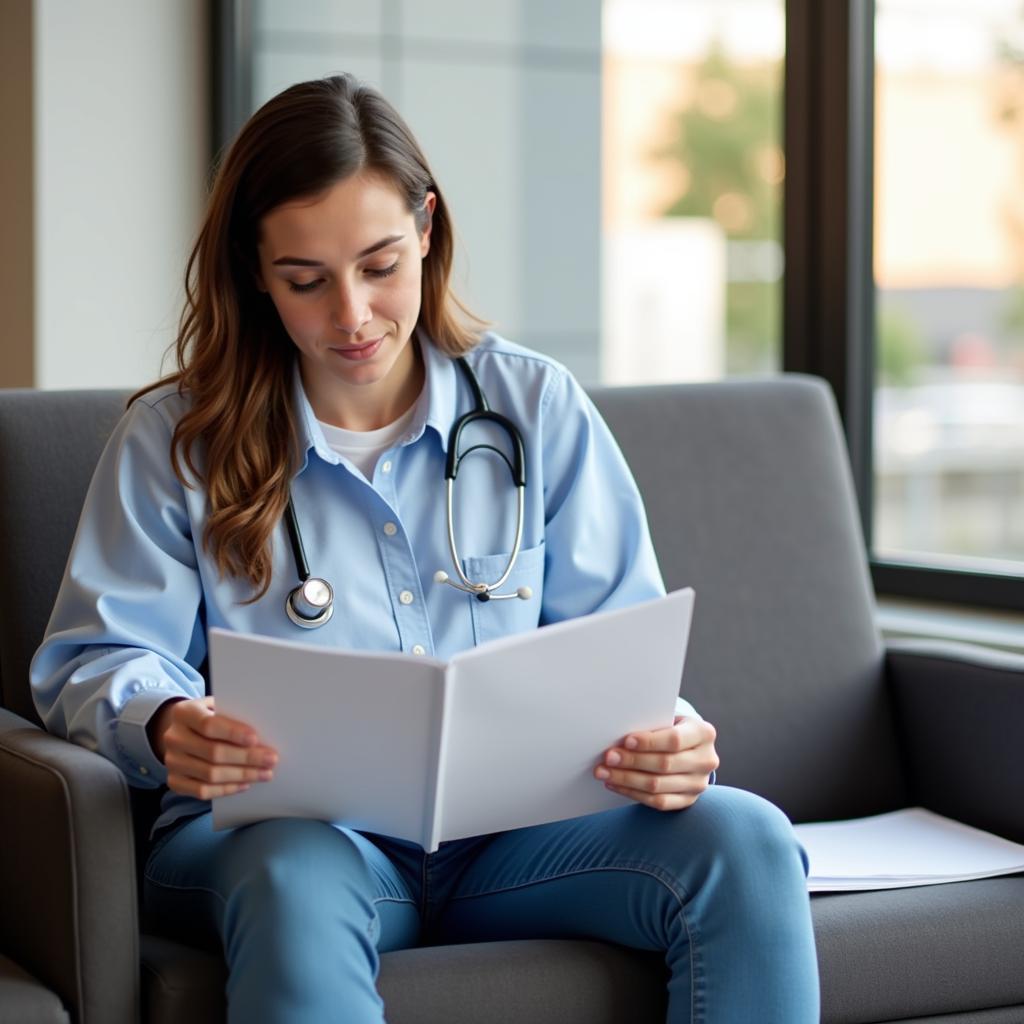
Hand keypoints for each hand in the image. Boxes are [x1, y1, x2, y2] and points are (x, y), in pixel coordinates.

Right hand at [148, 696, 277, 799]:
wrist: (183, 731)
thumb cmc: (210, 716)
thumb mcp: (218, 706)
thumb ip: (234, 714)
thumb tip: (264, 730)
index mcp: (184, 713)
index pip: (208, 725)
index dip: (233, 733)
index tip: (255, 739)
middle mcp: (173, 738)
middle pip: (212, 753)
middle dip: (246, 758)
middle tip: (271, 759)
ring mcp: (172, 762)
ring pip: (210, 775)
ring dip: (242, 776)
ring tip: (265, 773)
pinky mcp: (174, 781)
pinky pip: (202, 791)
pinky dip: (227, 789)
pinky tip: (245, 784)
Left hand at [594, 716, 718, 810]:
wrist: (690, 748)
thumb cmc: (672, 728)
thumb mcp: (670, 719)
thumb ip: (652, 725)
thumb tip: (618, 736)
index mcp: (704, 733)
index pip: (674, 740)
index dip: (649, 742)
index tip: (626, 741)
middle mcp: (706, 760)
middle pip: (664, 764)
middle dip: (632, 761)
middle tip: (608, 757)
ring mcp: (699, 784)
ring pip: (658, 786)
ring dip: (626, 779)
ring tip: (604, 772)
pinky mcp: (688, 800)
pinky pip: (657, 802)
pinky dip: (632, 793)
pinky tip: (615, 784)